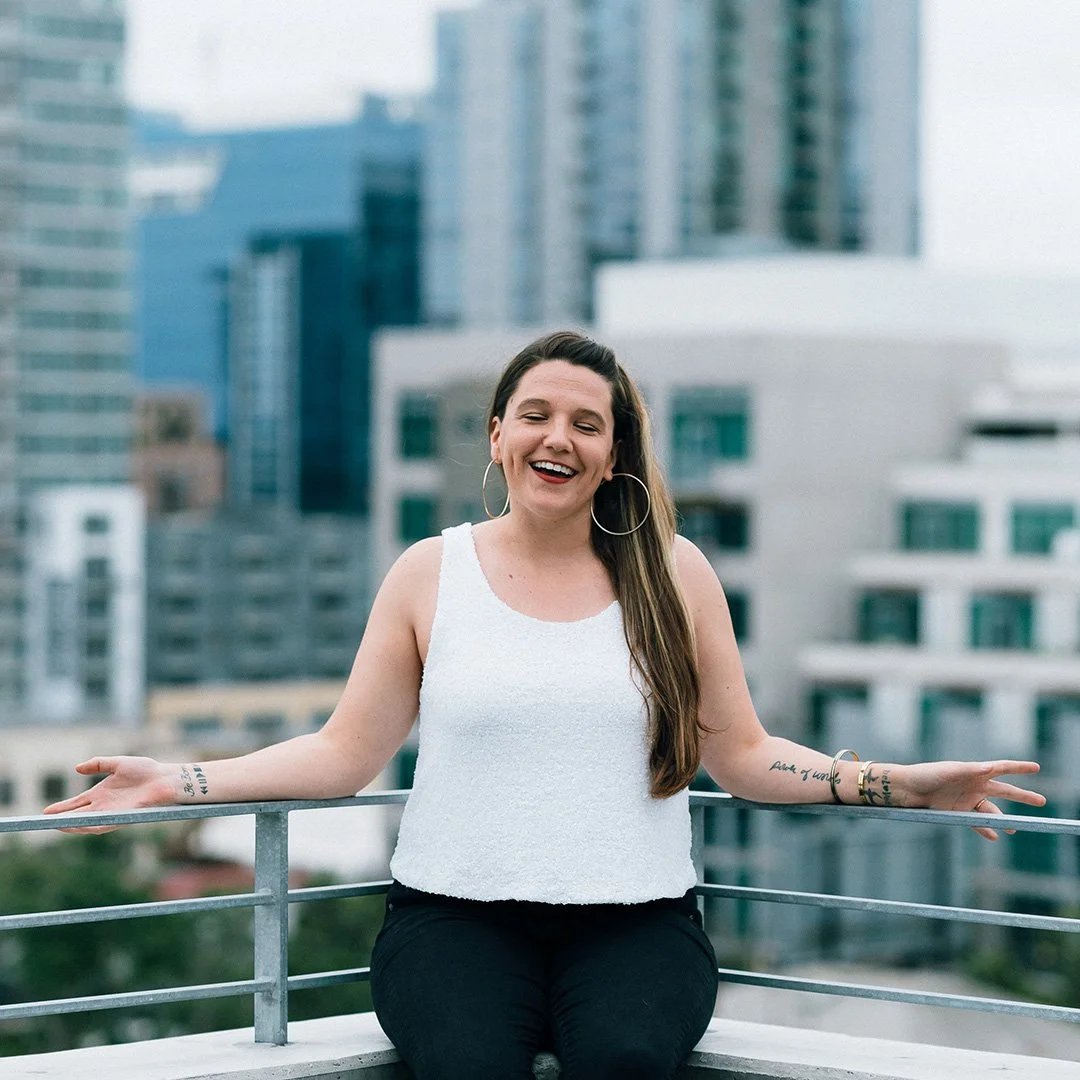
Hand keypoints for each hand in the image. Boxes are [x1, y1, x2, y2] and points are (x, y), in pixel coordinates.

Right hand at [42, 756, 178, 833]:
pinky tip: (76, 826)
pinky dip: (87, 826)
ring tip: (55, 825)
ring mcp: (112, 812)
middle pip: (78, 815)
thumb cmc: (145, 770)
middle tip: (43, 821)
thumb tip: (77, 768)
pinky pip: (101, 825)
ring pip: (86, 823)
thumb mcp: (117, 763)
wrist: (164, 778)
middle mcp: (104, 805)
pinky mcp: (121, 818)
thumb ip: (99, 764)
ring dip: (71, 824)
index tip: (46, 811)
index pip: (77, 803)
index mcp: (102, 793)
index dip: (62, 807)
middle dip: (61, 819)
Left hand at [901, 759, 1044, 840]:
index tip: (1036, 767)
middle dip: (1023, 796)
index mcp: (974, 771)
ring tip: (1012, 829)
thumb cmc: (927, 775)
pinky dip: (985, 829)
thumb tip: (990, 767)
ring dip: (1002, 819)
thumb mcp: (949, 771)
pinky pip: (976, 822)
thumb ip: (970, 770)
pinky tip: (994, 836)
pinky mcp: (958, 813)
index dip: (1019, 767)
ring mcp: (967, 800)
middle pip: (1004, 791)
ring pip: (991, 811)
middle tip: (1041, 801)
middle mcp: (974, 785)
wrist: (906, 789)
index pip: (1001, 768)